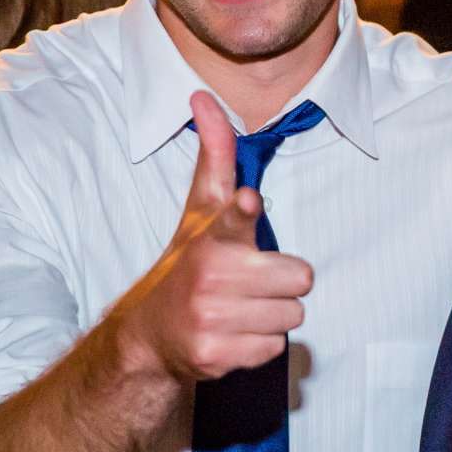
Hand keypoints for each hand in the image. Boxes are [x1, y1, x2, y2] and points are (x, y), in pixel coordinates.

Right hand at [115, 92, 314, 382]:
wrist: (150, 335)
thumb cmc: (188, 262)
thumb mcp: (199, 210)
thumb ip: (215, 156)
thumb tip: (202, 96)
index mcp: (210, 238)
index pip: (232, 218)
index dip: (242, 211)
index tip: (246, 202)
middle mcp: (209, 277)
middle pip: (301, 278)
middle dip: (283, 283)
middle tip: (252, 283)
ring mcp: (211, 319)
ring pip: (292, 316)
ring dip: (273, 315)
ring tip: (241, 309)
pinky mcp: (215, 356)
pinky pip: (275, 348)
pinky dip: (260, 346)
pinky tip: (233, 335)